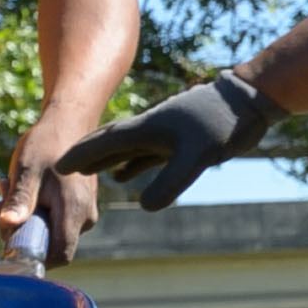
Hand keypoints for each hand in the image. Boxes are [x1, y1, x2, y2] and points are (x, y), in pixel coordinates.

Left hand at [0, 135, 101, 260]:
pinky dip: (32, 210)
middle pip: (49, 245)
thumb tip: (9, 226)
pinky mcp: (78, 207)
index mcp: (75, 210)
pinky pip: (52, 220)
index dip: (33, 256)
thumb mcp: (26, 169)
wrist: (69, 122)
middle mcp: (85, 217)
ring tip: (7, 187)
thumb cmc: (47, 143)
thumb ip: (20, 199)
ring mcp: (84, 213)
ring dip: (23, 217)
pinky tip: (21, 188)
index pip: (60, 255)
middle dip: (19, 230)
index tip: (7, 240)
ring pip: (48, 231)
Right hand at [59, 66, 279, 215]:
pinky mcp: (181, 141)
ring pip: (127, 150)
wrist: (250, 101)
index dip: (81, 155)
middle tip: (62, 169)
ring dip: (107, 162)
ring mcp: (165, 135)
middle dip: (87, 157)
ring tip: (88, 174)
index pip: (104, 143)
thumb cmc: (222, 123)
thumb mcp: (197, 156)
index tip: (57, 165)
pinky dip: (134, 165)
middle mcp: (150, 130)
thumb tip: (143, 206)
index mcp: (146, 129)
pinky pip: (148, 156)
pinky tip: (126, 175)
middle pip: (110, 144)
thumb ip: (170, 182)